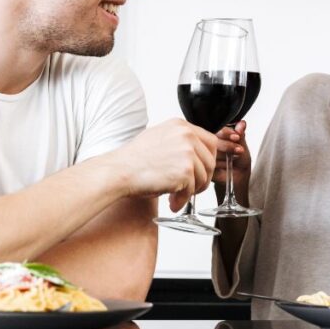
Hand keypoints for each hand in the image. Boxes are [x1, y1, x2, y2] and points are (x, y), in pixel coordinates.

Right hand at [100, 119, 217, 211]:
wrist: (119, 171)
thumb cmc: (134, 159)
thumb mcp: (158, 138)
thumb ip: (178, 141)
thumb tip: (195, 154)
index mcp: (181, 126)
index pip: (210, 141)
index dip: (208, 159)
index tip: (202, 170)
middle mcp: (186, 135)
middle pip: (210, 160)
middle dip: (203, 178)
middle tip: (192, 188)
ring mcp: (187, 152)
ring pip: (204, 177)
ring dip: (192, 191)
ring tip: (177, 197)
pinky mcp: (185, 171)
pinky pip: (192, 190)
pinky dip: (183, 200)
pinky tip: (172, 203)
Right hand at [212, 121, 251, 203]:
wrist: (239, 177)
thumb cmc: (240, 160)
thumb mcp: (242, 145)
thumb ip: (241, 134)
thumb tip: (242, 124)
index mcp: (217, 134)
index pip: (218, 130)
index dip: (227, 132)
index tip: (237, 136)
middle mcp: (209, 143)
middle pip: (214, 140)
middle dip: (228, 145)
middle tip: (240, 150)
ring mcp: (205, 154)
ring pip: (212, 151)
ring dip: (226, 156)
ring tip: (234, 160)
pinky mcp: (203, 165)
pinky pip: (209, 163)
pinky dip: (220, 165)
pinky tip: (226, 167)